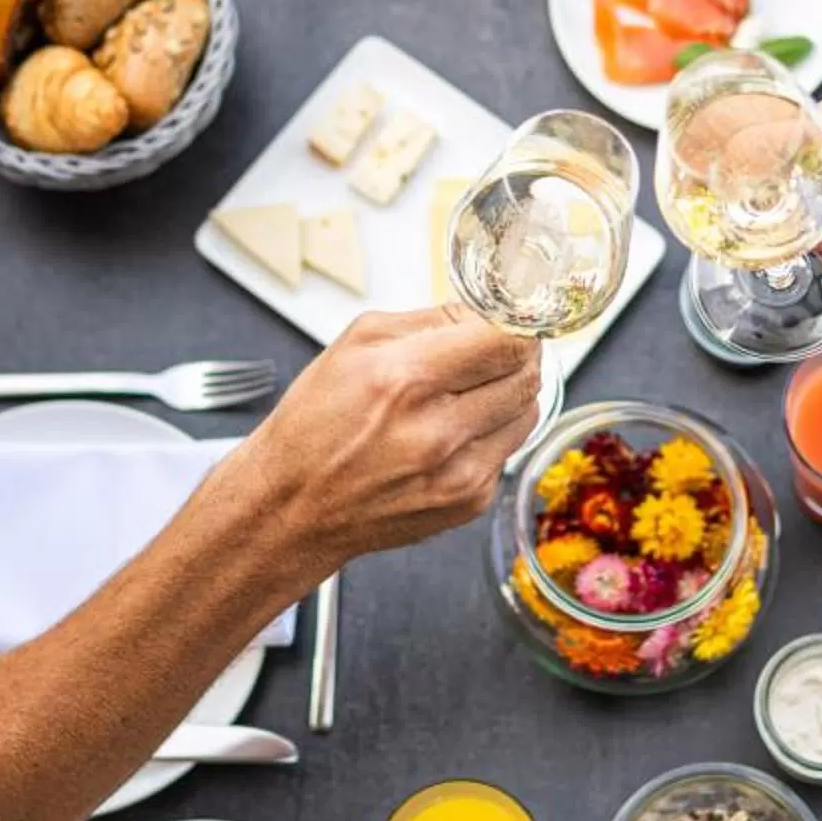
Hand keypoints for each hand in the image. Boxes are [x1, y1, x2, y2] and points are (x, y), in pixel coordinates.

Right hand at [218, 307, 542, 568]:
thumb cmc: (315, 426)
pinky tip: (454, 431)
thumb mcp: (355, 344)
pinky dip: (491, 432)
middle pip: (526, 374)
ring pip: (528, 411)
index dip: (515, 322)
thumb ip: (428, 320)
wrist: (294, 507)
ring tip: (470, 390)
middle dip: (516, 352)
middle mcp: (437, 431)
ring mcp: (459, 474)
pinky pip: (508, 450)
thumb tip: (482, 313)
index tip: (510, 318)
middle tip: (492, 349)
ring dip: (509, 391)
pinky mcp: (469, 503)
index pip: (505, 340)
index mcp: (405, 380)